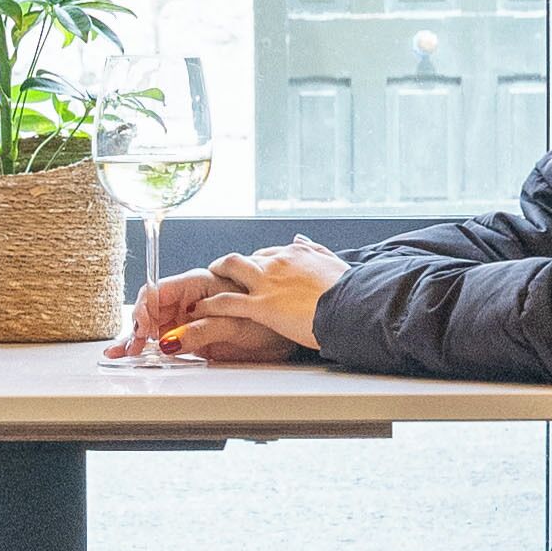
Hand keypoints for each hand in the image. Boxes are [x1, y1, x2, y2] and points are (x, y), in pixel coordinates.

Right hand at [107, 261, 294, 365]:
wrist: (293, 331)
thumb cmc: (272, 320)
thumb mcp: (238, 327)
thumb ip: (203, 331)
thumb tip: (173, 340)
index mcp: (200, 285)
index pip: (160, 291)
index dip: (146, 310)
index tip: (142, 331)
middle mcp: (191, 299)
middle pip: (152, 308)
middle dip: (136, 327)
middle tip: (129, 349)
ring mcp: (190, 317)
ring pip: (155, 324)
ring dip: (136, 337)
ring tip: (121, 352)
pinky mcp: (193, 334)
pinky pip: (165, 338)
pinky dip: (148, 345)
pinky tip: (132, 351)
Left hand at [186, 240, 349, 358]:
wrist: (353, 306)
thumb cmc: (351, 292)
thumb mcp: (335, 264)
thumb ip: (316, 252)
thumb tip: (300, 239)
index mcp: (298, 253)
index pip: (268, 253)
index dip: (256, 263)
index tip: (251, 272)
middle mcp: (278, 262)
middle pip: (245, 258)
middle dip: (229, 267)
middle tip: (220, 275)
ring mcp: (267, 282)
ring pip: (229, 269)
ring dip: (214, 276)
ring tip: (203, 287)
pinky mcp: (260, 304)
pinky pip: (225, 302)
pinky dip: (208, 306)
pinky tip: (199, 311)